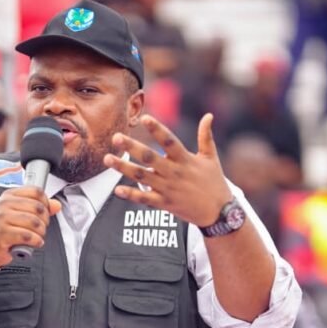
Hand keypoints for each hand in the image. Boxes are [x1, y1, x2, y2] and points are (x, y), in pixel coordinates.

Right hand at [0, 186, 60, 269]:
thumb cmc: (5, 231)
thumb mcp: (21, 215)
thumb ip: (40, 208)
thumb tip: (56, 205)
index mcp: (9, 195)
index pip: (36, 192)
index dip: (46, 203)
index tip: (45, 213)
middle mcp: (4, 204)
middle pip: (37, 207)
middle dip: (45, 221)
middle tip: (41, 228)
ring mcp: (1, 218)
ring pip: (34, 222)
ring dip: (41, 232)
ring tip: (37, 236)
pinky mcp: (1, 233)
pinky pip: (27, 236)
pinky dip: (35, 241)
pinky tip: (34, 242)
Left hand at [104, 113, 232, 226]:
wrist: (219, 212)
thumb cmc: (214, 181)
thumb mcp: (211, 157)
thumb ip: (206, 136)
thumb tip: (208, 115)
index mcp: (186, 159)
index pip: (169, 141)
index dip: (158, 129)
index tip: (145, 118)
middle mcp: (175, 173)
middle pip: (150, 158)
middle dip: (132, 147)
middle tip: (116, 137)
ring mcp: (168, 189)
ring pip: (142, 177)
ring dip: (123, 168)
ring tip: (107, 158)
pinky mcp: (165, 204)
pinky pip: (145, 199)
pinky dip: (131, 195)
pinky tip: (117, 189)